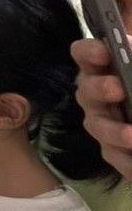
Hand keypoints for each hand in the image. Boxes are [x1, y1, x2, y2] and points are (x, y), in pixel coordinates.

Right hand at [73, 37, 131, 181]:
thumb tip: (130, 48)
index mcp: (106, 67)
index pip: (84, 53)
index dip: (89, 52)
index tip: (105, 53)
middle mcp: (96, 94)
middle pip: (86, 90)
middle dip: (99, 88)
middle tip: (118, 89)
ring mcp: (102, 122)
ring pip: (98, 126)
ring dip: (114, 130)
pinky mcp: (113, 150)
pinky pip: (115, 156)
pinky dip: (128, 161)